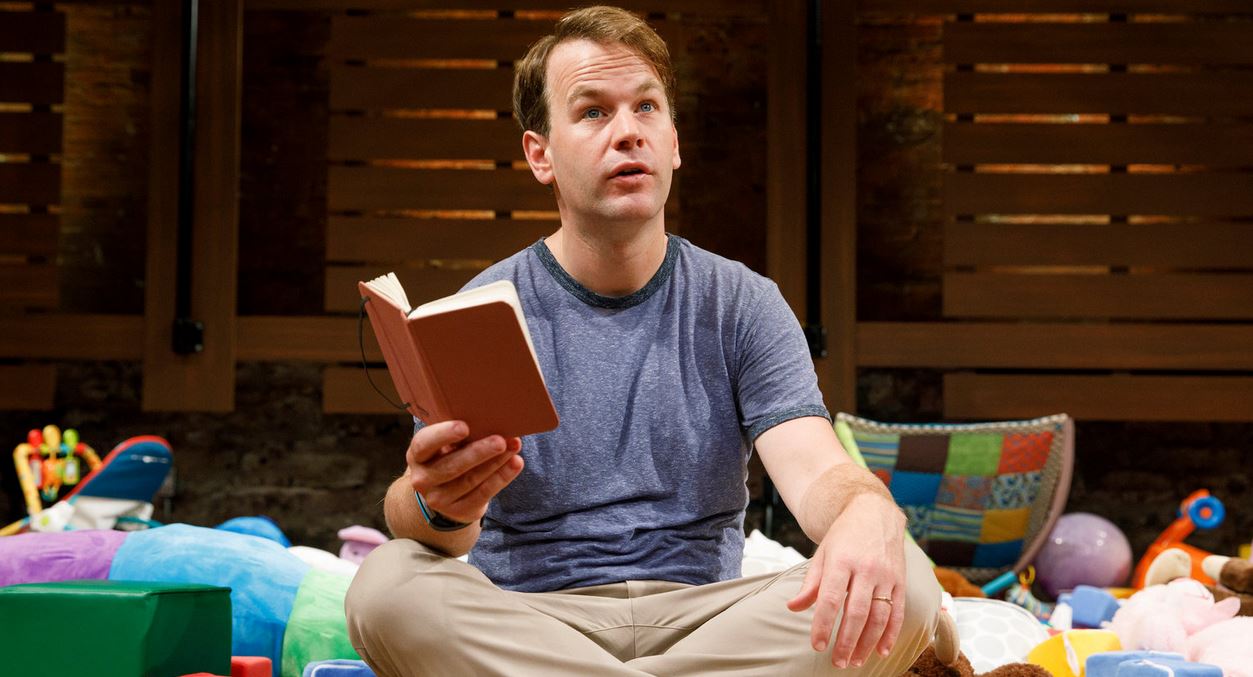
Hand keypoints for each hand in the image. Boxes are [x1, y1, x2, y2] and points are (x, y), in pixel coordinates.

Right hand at [406, 420, 522, 524]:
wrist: (442, 494)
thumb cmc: (448, 457)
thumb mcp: (444, 445)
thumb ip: (459, 434)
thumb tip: (489, 419)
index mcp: (417, 455)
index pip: (425, 444)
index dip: (443, 435)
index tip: (464, 427)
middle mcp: (423, 479)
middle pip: (452, 466)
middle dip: (479, 452)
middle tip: (500, 440)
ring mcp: (439, 499)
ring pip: (471, 480)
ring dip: (496, 462)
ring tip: (514, 446)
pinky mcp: (459, 510)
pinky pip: (483, 493)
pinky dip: (502, 477)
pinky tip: (515, 463)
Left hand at [786, 493, 906, 668]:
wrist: (874, 512)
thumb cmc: (843, 535)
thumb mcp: (822, 553)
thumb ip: (811, 583)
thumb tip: (794, 607)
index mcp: (841, 560)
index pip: (831, 599)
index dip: (823, 624)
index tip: (818, 645)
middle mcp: (865, 568)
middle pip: (856, 612)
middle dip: (846, 641)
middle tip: (838, 661)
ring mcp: (886, 575)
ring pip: (879, 616)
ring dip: (868, 642)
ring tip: (856, 661)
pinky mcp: (900, 580)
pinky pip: (898, 611)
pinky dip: (890, 633)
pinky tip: (881, 650)